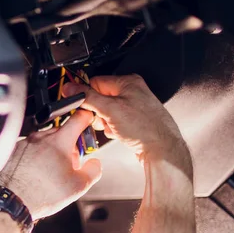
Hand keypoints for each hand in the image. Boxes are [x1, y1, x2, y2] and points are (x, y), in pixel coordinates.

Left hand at [0, 110, 101, 219]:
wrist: (12, 201)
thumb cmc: (41, 194)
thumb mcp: (79, 186)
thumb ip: (93, 170)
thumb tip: (95, 163)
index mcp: (59, 141)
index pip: (79, 118)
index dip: (87, 119)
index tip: (88, 123)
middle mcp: (41, 137)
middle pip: (62, 132)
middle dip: (70, 145)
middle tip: (71, 164)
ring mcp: (26, 142)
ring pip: (45, 141)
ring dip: (52, 151)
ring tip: (52, 172)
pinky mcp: (14, 150)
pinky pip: (31, 148)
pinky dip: (37, 156)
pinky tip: (37, 173)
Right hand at [63, 74, 191, 176]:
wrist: (162, 150)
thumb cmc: (145, 128)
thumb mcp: (110, 110)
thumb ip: (88, 98)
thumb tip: (71, 88)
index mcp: (127, 82)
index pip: (96, 82)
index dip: (88, 96)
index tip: (84, 107)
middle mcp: (132, 91)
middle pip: (100, 98)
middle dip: (98, 112)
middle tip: (103, 120)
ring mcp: (134, 107)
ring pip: (106, 112)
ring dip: (104, 122)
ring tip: (113, 128)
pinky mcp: (134, 120)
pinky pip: (114, 121)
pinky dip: (113, 128)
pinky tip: (119, 133)